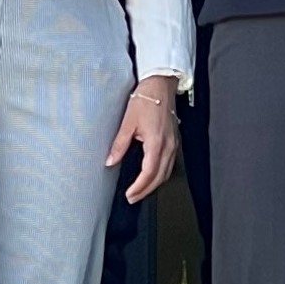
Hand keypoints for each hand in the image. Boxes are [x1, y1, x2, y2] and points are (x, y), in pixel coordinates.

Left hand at [106, 74, 181, 202]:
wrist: (160, 85)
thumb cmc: (146, 98)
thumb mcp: (128, 122)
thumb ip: (119, 144)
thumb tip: (110, 161)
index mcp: (157, 142)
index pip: (149, 173)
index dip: (139, 187)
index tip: (129, 194)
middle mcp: (168, 146)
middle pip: (160, 177)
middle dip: (146, 190)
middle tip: (132, 198)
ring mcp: (173, 144)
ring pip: (167, 172)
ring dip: (154, 184)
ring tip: (140, 191)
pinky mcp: (174, 141)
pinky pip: (170, 164)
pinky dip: (160, 174)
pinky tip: (152, 175)